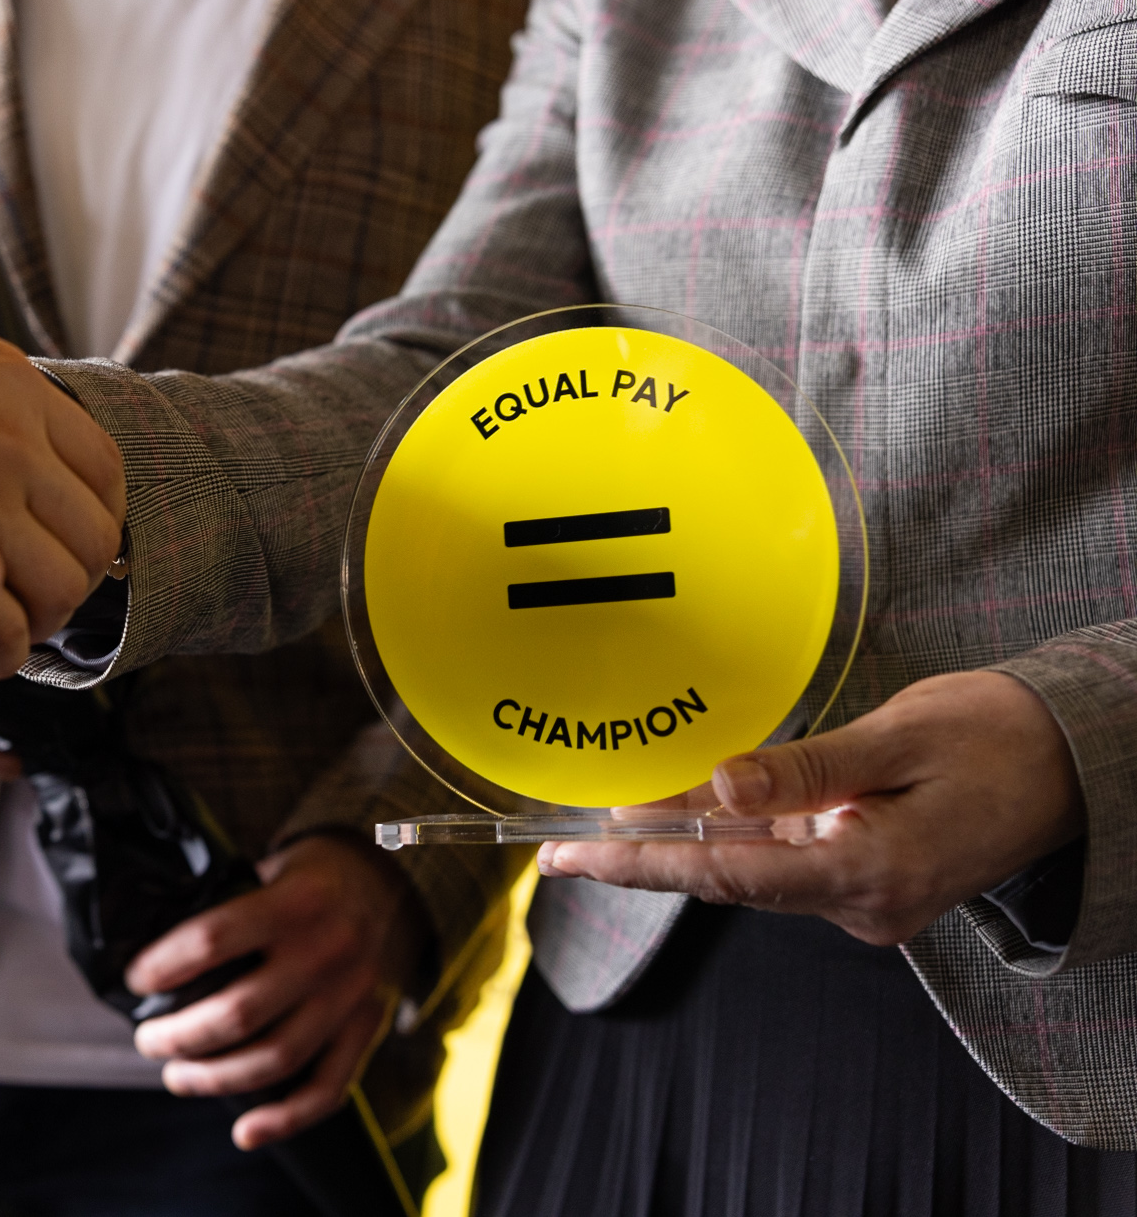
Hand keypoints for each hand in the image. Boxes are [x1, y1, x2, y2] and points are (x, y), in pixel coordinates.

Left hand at [127, 835, 427, 1149]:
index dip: (163, 966)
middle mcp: (327, 950)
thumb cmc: (306, 879)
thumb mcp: (268, 871)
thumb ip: (225, 906)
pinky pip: (328, 1088)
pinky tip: (244, 1132)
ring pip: (277, 1059)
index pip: (212, 939)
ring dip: (215, 1078)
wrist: (386, 881)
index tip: (135, 981)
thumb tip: (151, 952)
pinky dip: (285, 1119)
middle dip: (179, 1035)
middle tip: (148, 1040)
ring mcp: (350, 995)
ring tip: (177, 1075)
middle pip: (239, 1013)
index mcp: (294, 902)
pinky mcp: (368, 1027)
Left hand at [540, 671, 1084, 945]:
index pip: (729, 875)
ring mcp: (864, 897)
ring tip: (608, 817)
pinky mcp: (865, 878)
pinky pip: (782, 858)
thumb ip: (806, 770)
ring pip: (752, 869)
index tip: (571, 860)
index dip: (641, 866)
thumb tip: (717, 789)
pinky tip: (686, 811)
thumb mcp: (899, 738)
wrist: (1083, 763)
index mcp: (871, 872)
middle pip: (729, 879)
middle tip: (558, 846)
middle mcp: (862, 903)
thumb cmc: (1001, 737)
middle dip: (645, 858)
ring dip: (685, 843)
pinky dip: (732, 834)